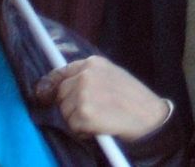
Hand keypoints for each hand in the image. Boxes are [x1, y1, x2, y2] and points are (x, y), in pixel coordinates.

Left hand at [35, 55, 170, 141]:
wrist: (150, 116)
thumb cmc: (133, 99)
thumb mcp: (112, 76)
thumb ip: (89, 77)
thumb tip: (60, 86)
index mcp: (93, 63)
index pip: (61, 72)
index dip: (51, 84)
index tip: (44, 94)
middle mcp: (86, 75)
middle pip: (61, 93)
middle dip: (70, 105)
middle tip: (90, 113)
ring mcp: (84, 94)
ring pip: (64, 111)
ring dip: (77, 119)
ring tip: (98, 119)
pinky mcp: (84, 113)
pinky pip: (72, 126)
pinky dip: (82, 131)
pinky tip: (99, 127)